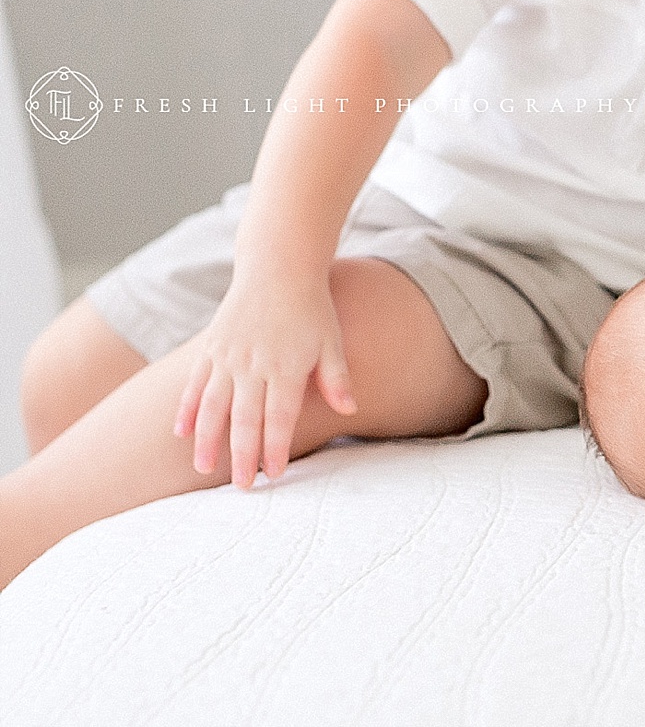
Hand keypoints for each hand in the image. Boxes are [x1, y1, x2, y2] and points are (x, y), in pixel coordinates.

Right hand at [174, 272, 357, 488]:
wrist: (278, 267)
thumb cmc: (312, 307)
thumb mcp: (332, 340)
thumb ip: (337, 377)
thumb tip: (350, 410)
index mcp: (286, 366)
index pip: (279, 417)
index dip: (275, 447)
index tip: (273, 473)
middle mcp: (252, 365)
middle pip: (244, 419)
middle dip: (242, 455)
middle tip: (241, 487)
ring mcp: (227, 356)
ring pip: (212, 407)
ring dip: (207, 440)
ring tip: (204, 468)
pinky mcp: (211, 347)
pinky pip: (195, 384)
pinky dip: (187, 409)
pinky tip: (182, 432)